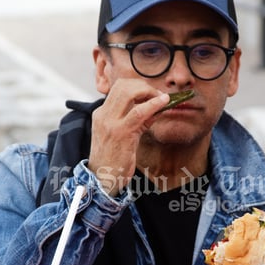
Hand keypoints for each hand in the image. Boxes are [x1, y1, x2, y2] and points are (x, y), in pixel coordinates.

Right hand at [89, 79, 169, 195]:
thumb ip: (138, 121)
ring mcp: (110, 122)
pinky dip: (154, 104)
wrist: (102, 180)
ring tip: (162, 98)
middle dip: (144, 86)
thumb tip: (157, 108)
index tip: (152, 93)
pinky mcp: (121, 132)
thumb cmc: (113, 160)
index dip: (138, 86)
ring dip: (149, 92)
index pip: (119, 88)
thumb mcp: (124, 136)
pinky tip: (164, 102)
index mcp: (101, 113)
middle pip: (123, 85)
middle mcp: (103, 114)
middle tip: (158, 95)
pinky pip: (139, 112)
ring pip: (129, 93)